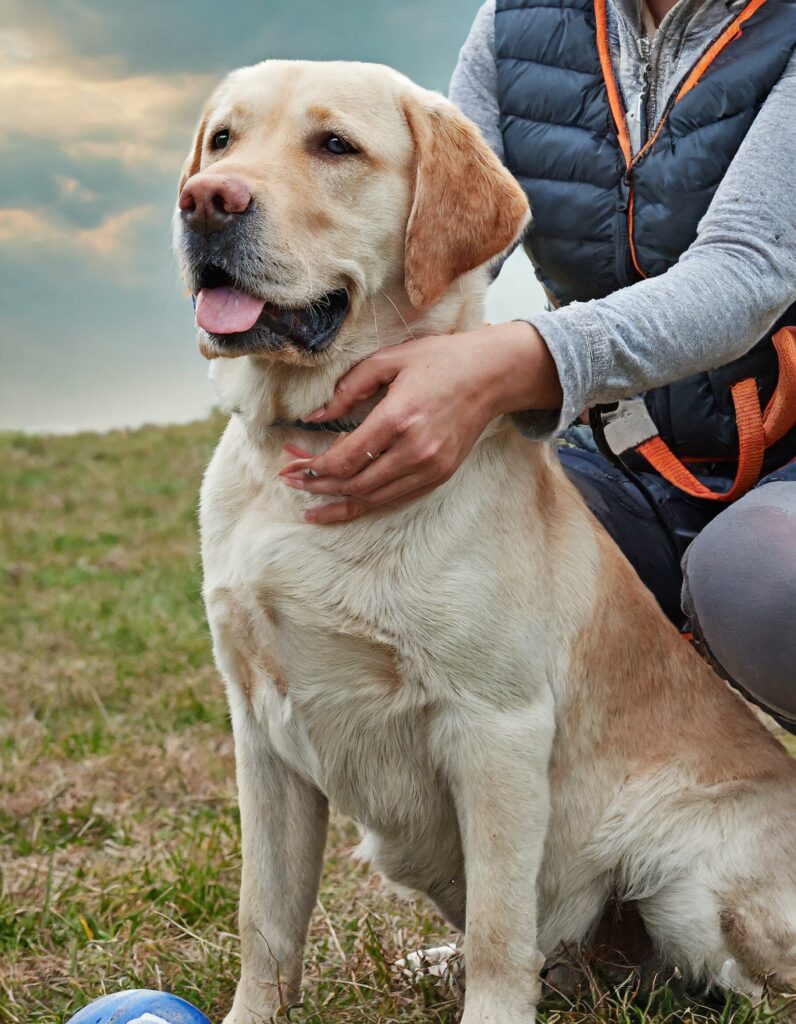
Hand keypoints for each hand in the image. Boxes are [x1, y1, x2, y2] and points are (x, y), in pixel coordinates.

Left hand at [279, 321, 561, 523]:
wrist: (492, 376)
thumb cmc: (440, 360)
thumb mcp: (390, 360)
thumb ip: (348, 388)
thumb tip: (315, 417)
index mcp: (398, 418)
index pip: (345, 458)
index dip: (313, 466)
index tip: (291, 462)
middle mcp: (414, 450)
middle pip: (354, 483)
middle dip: (317, 485)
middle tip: (290, 481)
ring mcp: (429, 467)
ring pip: (373, 498)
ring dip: (337, 502)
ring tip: (310, 502)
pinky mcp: (439, 476)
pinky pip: (394, 498)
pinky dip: (366, 505)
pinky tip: (345, 506)